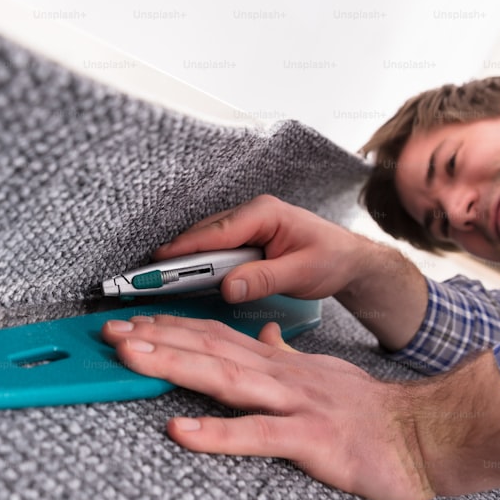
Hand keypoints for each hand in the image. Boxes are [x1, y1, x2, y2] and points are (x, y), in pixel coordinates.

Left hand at [101, 315, 499, 499]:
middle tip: (109, 331)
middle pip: (210, 349)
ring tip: (131, 358)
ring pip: (226, 380)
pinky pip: (259, 435)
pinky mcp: (312, 439)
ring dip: (175, 366)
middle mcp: (280, 374)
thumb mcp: (321, 373)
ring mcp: (295, 403)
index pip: (216, 336)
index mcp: (279, 363)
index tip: (131, 322)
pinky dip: (218, 434)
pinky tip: (180, 432)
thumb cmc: (368, 409)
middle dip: (157, 338)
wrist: (424, 433)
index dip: (171, 328)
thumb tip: (266, 333)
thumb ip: (288, 354)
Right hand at [155, 195, 429, 349]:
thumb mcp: (301, 272)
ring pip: (208, 241)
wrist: (352, 259)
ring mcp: (249, 225)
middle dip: (177, 253)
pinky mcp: (248, 239)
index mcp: (265, 213)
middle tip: (147, 274)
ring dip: (187, 259)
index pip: (217, 231)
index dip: (185, 247)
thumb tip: (229, 287)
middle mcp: (253, 214)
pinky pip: (217, 249)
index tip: (159, 261)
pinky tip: (187, 279)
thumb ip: (265, 279)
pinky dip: (201, 262)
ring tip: (159, 278)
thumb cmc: (333, 259)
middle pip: (206, 234)